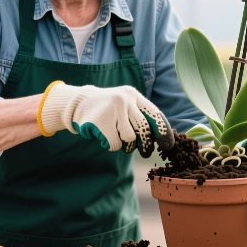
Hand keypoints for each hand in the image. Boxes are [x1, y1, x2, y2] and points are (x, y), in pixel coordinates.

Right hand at [38, 81, 173, 155]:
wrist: (79, 102)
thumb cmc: (108, 108)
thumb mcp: (125, 103)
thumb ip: (141, 115)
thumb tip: (162, 137)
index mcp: (133, 95)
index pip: (154, 114)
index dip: (163, 131)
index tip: (167, 144)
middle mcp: (124, 100)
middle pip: (143, 130)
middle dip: (146, 144)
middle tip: (146, 152)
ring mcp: (112, 110)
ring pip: (129, 139)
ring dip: (125, 144)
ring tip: (116, 135)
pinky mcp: (101, 122)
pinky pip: (114, 143)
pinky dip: (111, 145)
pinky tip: (104, 136)